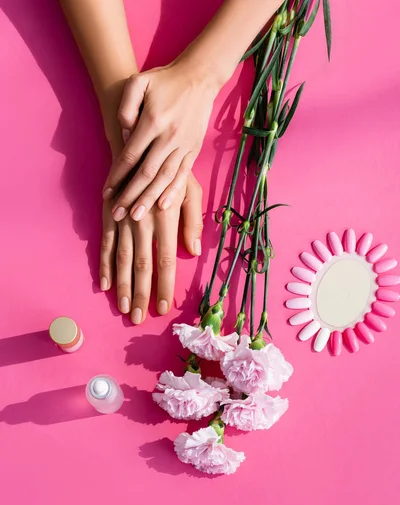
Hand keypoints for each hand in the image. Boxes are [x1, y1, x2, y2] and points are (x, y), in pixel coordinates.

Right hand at [100, 146, 202, 322]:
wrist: (137, 144)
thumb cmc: (169, 170)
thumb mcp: (190, 191)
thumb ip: (192, 222)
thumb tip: (193, 252)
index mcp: (165, 218)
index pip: (166, 260)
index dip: (164, 286)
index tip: (162, 309)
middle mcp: (142, 222)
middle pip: (142, 266)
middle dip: (140, 294)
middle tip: (138, 319)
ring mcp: (122, 219)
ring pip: (122, 260)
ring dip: (122, 286)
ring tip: (123, 308)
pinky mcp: (108, 216)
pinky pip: (106, 245)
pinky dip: (105, 266)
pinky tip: (105, 285)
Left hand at [102, 57, 218, 222]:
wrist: (199, 78)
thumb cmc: (164, 80)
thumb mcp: (139, 82)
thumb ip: (126, 106)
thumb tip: (124, 133)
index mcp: (153, 121)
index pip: (130, 156)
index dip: (117, 176)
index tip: (107, 193)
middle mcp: (169, 137)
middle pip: (146, 173)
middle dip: (130, 196)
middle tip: (118, 215)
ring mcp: (184, 146)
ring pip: (164, 178)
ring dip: (149, 199)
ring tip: (136, 217)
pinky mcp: (193, 150)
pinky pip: (183, 175)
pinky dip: (173, 191)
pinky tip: (164, 206)